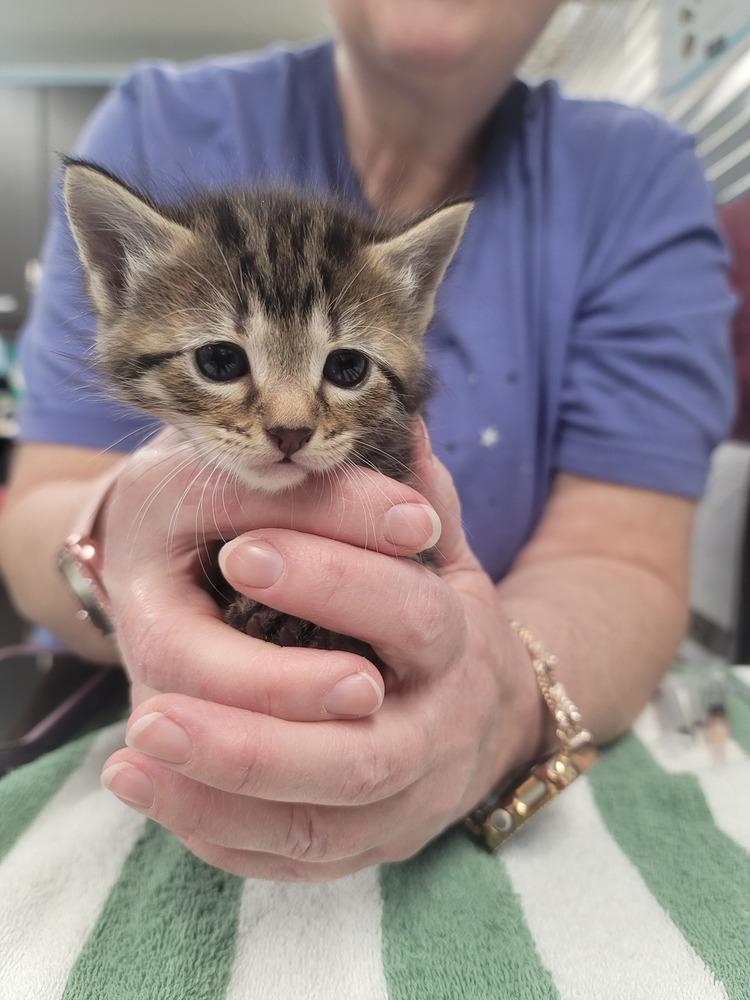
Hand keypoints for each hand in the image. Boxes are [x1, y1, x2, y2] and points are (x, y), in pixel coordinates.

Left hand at [100, 428, 546, 879]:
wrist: (496, 724)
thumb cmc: (451, 630)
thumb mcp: (450, 563)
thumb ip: (421, 501)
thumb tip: (402, 418)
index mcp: (459, 644)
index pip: (405, 615)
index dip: (332, 583)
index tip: (240, 551)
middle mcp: (439, 734)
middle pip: (359, 754)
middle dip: (255, 737)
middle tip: (155, 710)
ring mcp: (408, 804)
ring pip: (316, 823)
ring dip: (219, 796)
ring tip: (131, 757)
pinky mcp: (372, 846)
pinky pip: (294, 860)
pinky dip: (221, 834)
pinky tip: (153, 794)